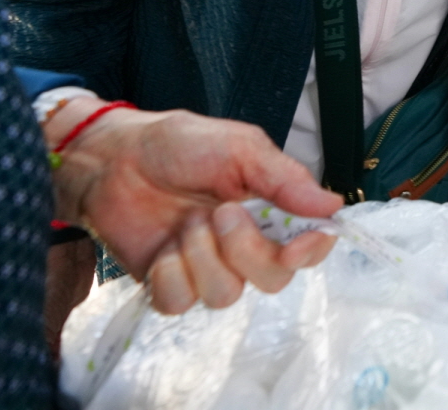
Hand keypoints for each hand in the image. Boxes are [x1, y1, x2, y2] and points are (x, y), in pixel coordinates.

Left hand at [47, 99, 342, 314]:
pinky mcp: (170, 286)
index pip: (309, 247)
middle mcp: (245, 245)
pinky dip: (171, 273)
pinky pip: (182, 302)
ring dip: (203, 255)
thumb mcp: (240, 147)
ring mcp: (206, 268)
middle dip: (247, 250)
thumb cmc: (178, 145)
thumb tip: (333, 206)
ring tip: (184, 222)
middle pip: (273, 279)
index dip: (311, 252)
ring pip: (226, 294)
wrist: (114, 159)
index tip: (296, 246)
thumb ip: (285, 179)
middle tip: (221, 213)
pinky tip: (163, 247)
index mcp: (271, 211)